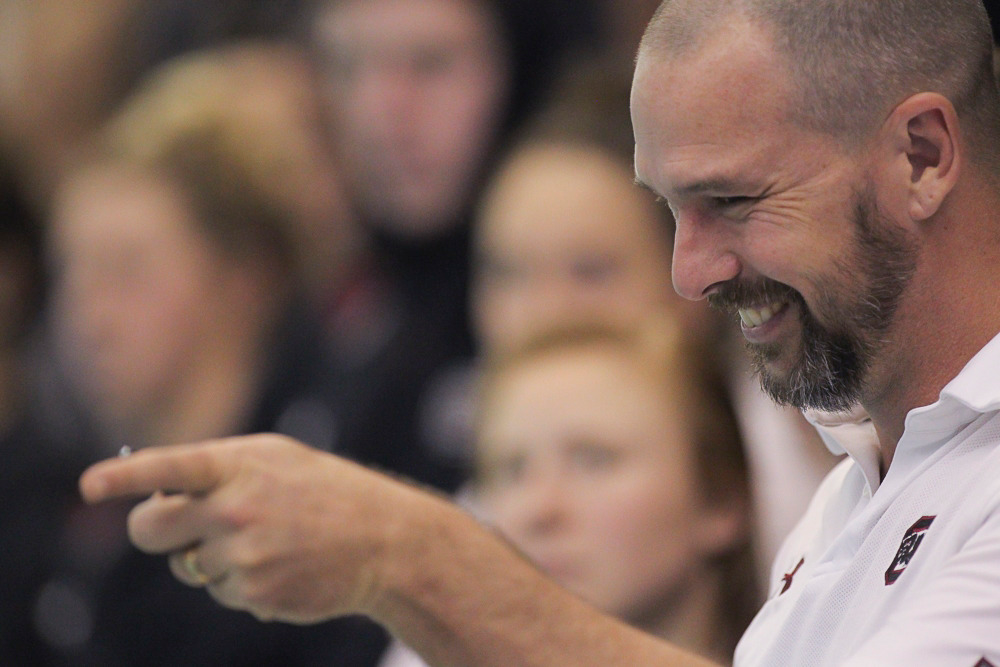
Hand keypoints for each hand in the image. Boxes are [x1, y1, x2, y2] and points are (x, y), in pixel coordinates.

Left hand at [79, 434, 414, 622]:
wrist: (386, 541)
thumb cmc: (328, 491)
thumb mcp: (277, 458)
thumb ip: (218, 467)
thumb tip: (158, 494)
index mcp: (241, 466)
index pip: (169, 468)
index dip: (124, 477)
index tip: (90, 485)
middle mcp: (237, 510)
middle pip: (151, 529)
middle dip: (153, 529)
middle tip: (175, 528)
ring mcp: (244, 556)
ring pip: (186, 565)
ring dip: (211, 556)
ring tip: (267, 542)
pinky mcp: (253, 595)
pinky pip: (219, 591)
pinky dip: (241, 582)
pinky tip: (282, 566)